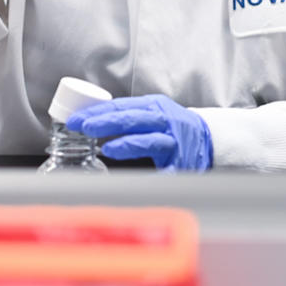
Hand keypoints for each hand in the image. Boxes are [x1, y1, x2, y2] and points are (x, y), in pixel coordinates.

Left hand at [66, 95, 212, 171]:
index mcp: (154, 106)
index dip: (97, 111)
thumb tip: (90, 121)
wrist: (209, 139)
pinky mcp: (181, 163)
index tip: (75, 119)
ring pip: (149, 140)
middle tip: (83, 127)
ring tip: (105, 148)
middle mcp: (165, 121)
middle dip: (106, 122)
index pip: (121, 106)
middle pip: (132, 119)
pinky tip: (136, 179)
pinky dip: (150, 174)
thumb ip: (127, 117)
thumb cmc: (173, 128)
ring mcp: (174, 141)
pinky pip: (164, 170)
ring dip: (126, 144)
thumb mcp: (152, 114)